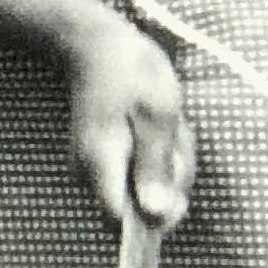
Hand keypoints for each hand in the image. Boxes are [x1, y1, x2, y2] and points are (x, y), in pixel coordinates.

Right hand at [58, 13, 194, 232]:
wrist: (96, 45)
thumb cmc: (129, 73)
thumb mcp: (157, 116)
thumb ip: (156, 168)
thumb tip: (157, 215)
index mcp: (101, 164)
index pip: (121, 222)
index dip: (155, 219)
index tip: (178, 193)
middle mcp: (90, 174)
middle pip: (139, 210)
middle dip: (171, 182)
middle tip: (177, 140)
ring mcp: (96, 169)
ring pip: (144, 190)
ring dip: (170, 165)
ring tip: (170, 127)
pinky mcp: (106, 162)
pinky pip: (141, 174)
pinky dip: (160, 157)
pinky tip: (162, 129)